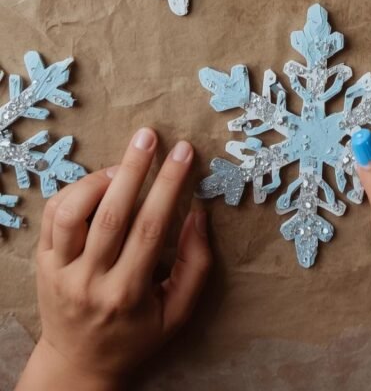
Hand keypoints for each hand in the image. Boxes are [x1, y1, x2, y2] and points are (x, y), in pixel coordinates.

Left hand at [16, 128, 211, 390]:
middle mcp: (89, 281)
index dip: (168, 185)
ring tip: (122, 165)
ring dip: (99, 179)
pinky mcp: (42, 261)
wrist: (79, 363)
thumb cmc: (136, 335)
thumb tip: (198, 213)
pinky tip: (98, 183)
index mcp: (127, 293)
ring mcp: (60, 270)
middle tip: (149, 135)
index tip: (184, 152)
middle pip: (111, 213)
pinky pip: (53, 214)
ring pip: (73, 211)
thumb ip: (195, 265)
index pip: (151, 228)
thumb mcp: (177, 313)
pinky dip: (74, 189)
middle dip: (134, 168)